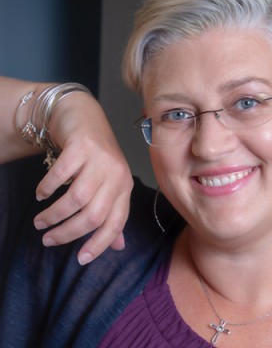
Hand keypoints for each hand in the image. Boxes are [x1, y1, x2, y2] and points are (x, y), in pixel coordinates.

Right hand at [32, 92, 133, 264]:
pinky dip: (47, 188)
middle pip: (94, 215)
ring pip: (77, 199)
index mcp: (124, 188)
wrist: (85, 117)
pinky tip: (40, 194)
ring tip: (40, 222)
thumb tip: (118, 245)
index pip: (116, 223)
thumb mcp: (109, 184)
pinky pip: (60, 175)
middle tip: (48, 240)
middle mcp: (117, 175)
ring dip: (54, 215)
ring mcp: (100, 160)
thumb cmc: (97, 157)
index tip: (80, 260)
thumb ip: (112, 212)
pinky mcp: (82, 147)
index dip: (100, 244)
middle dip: (68, 233)